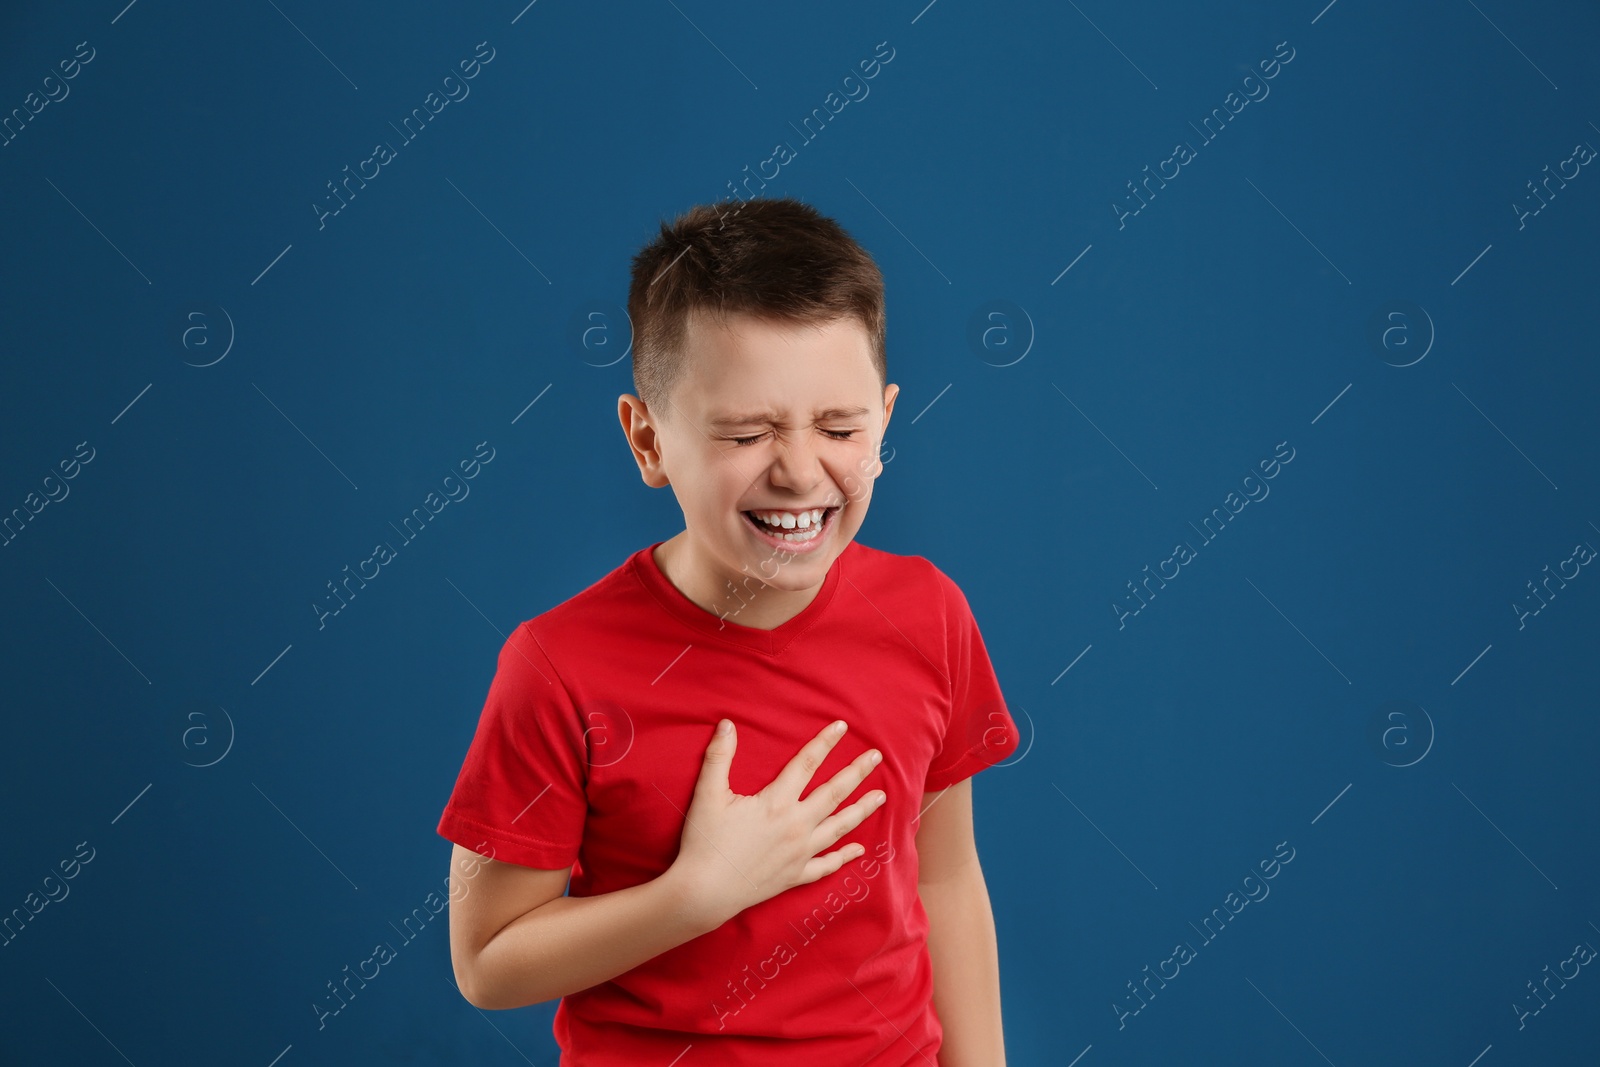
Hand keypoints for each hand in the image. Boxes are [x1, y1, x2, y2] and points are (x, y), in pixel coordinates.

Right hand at [667, 718, 884, 929]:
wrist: (704, 892)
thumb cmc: (705, 842)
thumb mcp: (708, 794)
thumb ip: (719, 756)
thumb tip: (727, 724)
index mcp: (776, 802)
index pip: (806, 764)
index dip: (824, 742)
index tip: (841, 726)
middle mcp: (796, 825)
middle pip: (833, 793)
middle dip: (856, 772)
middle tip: (876, 756)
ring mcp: (800, 853)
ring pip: (839, 827)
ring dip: (862, 810)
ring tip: (881, 796)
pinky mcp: (795, 876)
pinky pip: (827, 865)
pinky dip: (844, 857)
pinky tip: (859, 850)